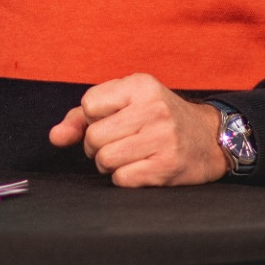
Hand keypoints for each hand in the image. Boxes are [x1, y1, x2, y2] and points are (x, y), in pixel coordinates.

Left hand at [46, 72, 226, 187]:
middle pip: (94, 136)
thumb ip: (83, 116)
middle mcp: (153, 109)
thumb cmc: (158, 118)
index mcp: (140, 85)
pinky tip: (141, 168)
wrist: (209, 138)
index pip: (89, 105)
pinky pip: (121, 179)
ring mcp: (163, 139)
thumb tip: (55, 137)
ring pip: (105, 159)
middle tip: (118, 143)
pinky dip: (124, 177)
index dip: (92, 119)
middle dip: (97, 146)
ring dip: (109, 164)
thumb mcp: (125, 103)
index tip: (111, 121)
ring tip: (128, 156)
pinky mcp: (167, 167)